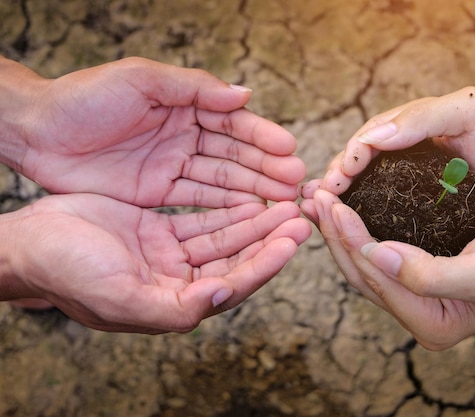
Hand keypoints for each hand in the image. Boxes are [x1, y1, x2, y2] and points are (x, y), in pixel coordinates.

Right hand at [5, 194, 310, 332]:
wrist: (27, 243)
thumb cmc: (65, 273)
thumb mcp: (118, 296)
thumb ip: (174, 306)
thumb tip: (222, 296)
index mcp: (172, 304)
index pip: (232, 284)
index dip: (265, 263)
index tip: (292, 239)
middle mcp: (176, 283)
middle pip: (236, 260)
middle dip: (269, 239)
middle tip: (300, 216)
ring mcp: (168, 257)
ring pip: (223, 239)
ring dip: (255, 222)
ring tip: (284, 203)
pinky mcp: (157, 233)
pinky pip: (202, 222)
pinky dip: (227, 211)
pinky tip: (250, 199)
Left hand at [14, 57, 304, 206]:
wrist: (37, 133)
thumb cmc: (86, 98)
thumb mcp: (141, 80)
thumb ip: (194, 88)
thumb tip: (245, 95)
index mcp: (183, 104)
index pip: (232, 121)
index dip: (261, 136)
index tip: (289, 150)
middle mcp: (184, 135)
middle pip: (233, 154)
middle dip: (266, 168)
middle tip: (296, 183)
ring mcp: (172, 165)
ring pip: (221, 179)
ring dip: (253, 189)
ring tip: (283, 200)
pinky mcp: (157, 192)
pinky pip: (198, 199)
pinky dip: (225, 206)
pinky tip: (251, 212)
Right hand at [301, 87, 474, 222]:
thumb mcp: (469, 111)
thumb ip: (422, 116)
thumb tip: (371, 138)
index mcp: (409, 125)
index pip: (366, 139)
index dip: (346, 159)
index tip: (334, 182)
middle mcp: (405, 152)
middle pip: (360, 164)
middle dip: (336, 181)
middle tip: (316, 201)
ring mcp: (412, 180)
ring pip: (368, 189)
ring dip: (344, 201)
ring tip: (322, 216)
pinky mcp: (423, 206)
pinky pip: (387, 210)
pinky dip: (367, 218)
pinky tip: (353, 231)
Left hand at [302, 190, 474, 349]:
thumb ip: (428, 274)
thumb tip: (375, 253)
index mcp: (428, 322)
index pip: (375, 279)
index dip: (351, 240)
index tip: (332, 204)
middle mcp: (414, 316)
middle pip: (361, 274)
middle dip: (334, 235)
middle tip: (312, 197)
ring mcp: (411, 300)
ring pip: (363, 265)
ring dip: (337, 232)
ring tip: (316, 200)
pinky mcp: (411, 280)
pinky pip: (375, 256)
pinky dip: (355, 232)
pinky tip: (341, 208)